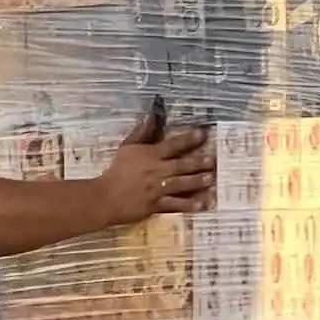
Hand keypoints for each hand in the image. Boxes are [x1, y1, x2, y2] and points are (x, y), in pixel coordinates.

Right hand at [98, 119, 214, 223]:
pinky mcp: (157, 205)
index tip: (203, 134)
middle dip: (197, 163)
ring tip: (211, 180)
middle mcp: (157, 171)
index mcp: (151, 155)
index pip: (172, 145)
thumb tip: (152, 114)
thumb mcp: (127, 147)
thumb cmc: (117, 170)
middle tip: (212, 161)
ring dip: (196, 182)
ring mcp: (157, 189)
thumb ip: (142, 132)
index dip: (188, 139)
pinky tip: (202, 205)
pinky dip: (188, 205)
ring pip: (180, 184)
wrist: (107, 196)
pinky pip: (175, 204)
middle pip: (180, 165)